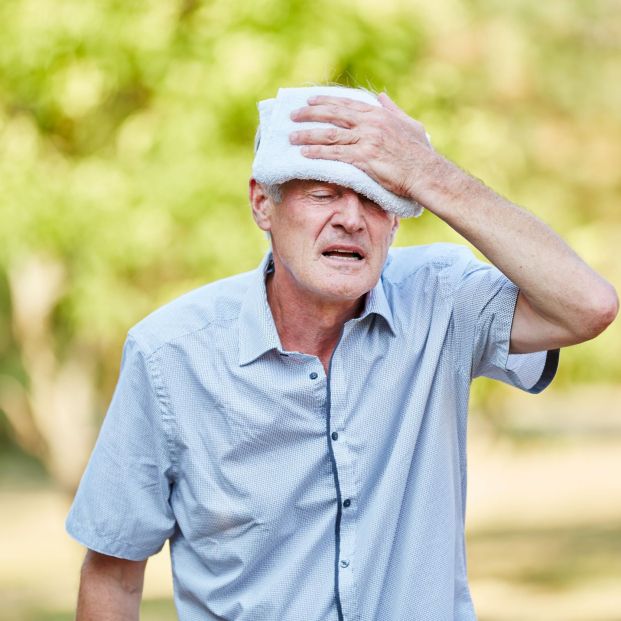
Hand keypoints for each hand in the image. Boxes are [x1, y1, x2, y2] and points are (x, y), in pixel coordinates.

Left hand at [289, 93, 433, 198]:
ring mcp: (366, 140)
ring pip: (330, 134)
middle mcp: (370, 123)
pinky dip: (318, 153)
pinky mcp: (364, 158)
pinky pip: (335, 154)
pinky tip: (304, 154)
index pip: (346, 103)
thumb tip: (382, 96)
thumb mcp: (410, 124)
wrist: (426, 173)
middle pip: (333, 114)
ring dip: (308, 135)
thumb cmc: (421, 153)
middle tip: (292, 116)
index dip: (326, 101)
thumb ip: (393, 109)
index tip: (310, 100)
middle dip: (310, 114)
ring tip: (292, 137)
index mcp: (379, 114)